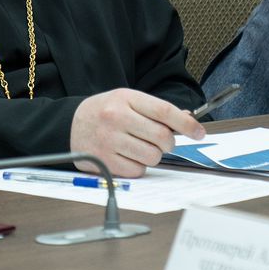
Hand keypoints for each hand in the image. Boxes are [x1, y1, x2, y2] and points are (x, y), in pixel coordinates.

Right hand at [69, 89, 205, 178]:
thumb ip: (155, 110)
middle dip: (168, 142)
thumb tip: (187, 120)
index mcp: (125, 99)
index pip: (164, 111)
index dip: (186, 123)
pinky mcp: (105, 161)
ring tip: (139, 146)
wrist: (70, 124)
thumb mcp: (127, 100)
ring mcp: (109, 141)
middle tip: (160, 140)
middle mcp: (117, 118)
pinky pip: (137, 170)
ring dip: (153, 155)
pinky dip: (138, 166)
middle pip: (162, 136)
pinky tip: (127, 155)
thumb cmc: (104, 111)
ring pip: (152, 156)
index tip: (199, 132)